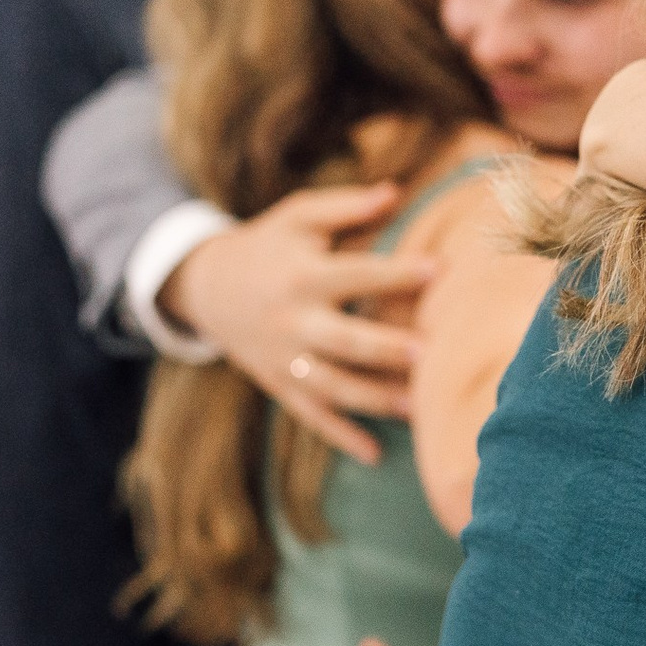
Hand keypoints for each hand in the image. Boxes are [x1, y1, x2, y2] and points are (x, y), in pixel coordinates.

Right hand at [161, 184, 433, 464]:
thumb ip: (346, 206)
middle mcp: (293, 320)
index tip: (439, 269)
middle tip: (427, 354)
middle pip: (342, 339)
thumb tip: (395, 191)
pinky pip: (311, 416)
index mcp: (302, 274)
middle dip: (383, 348)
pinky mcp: (280, 384)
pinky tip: (374, 455)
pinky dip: (340, 436)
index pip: (354, 274)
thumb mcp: (298, 216)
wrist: (206, 286)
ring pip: (331, 386)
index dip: (395, 272)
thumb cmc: (269, 244)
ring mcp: (285, 358)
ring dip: (373, 399)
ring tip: (418, 408)